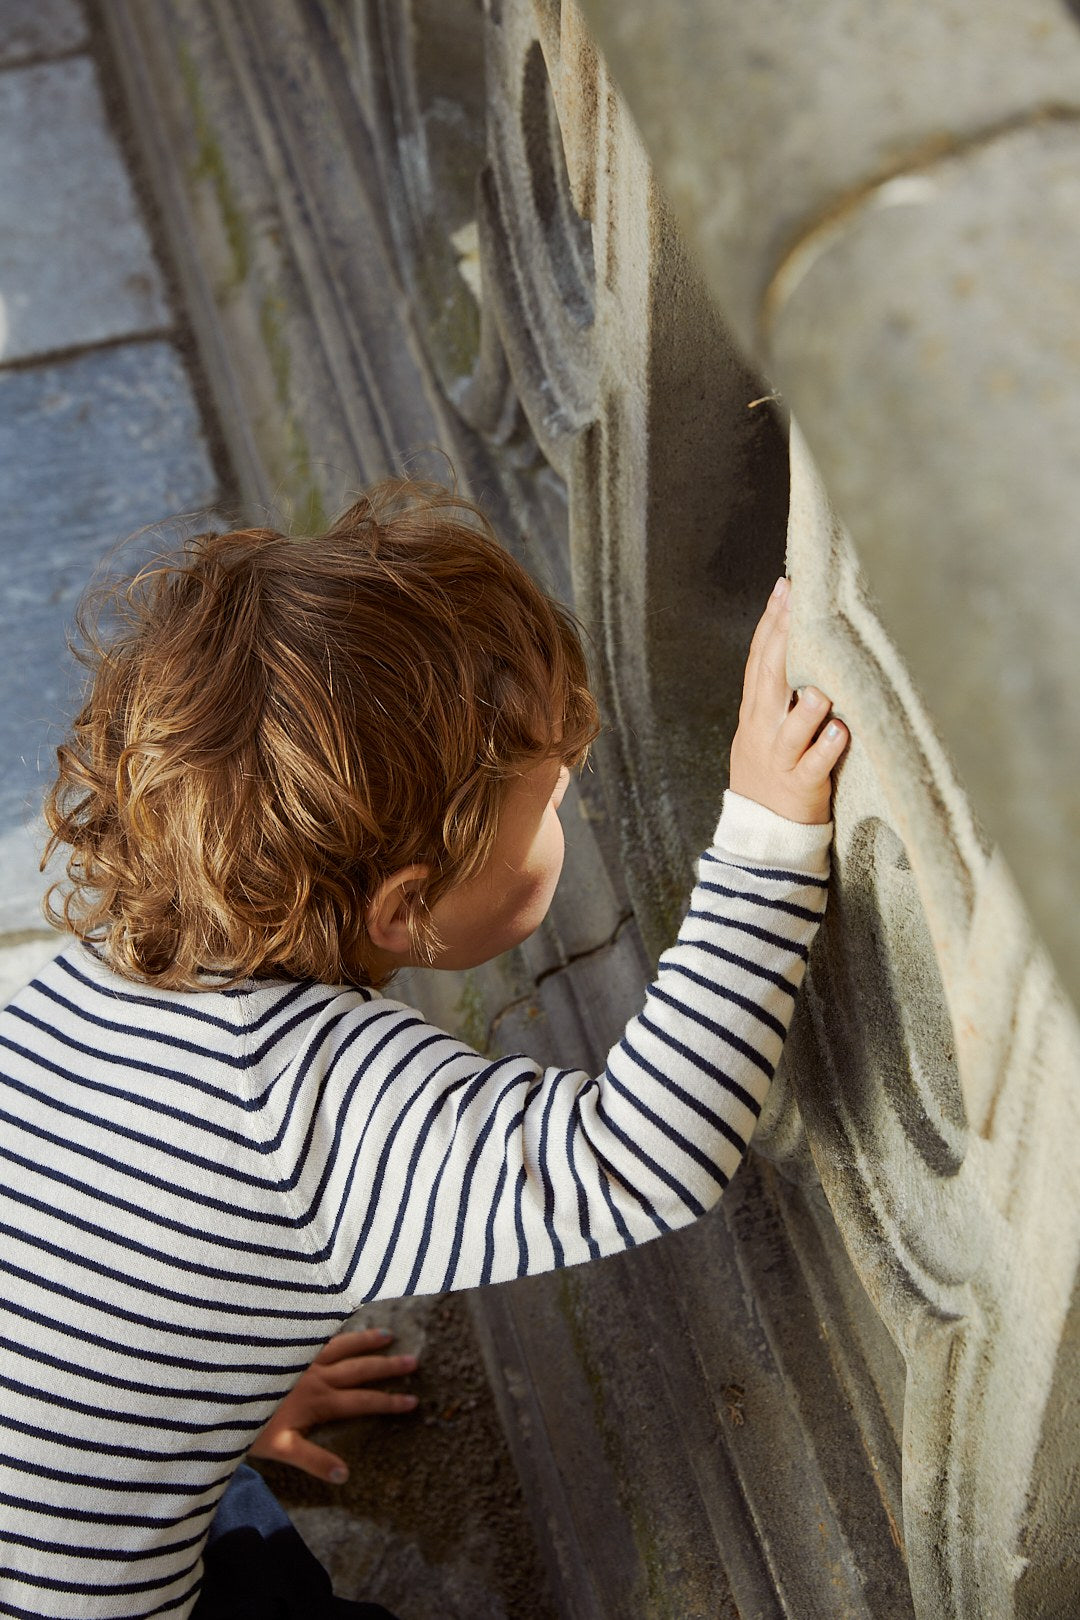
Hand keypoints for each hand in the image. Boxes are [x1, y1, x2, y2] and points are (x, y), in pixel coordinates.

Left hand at [249, 1329, 418, 1484]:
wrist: (216, 1391)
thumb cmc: (246, 1424)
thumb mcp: (279, 1450)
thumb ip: (312, 1459)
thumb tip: (345, 1473)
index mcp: (317, 1400)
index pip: (361, 1401)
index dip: (388, 1402)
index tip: (413, 1400)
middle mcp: (315, 1374)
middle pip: (359, 1368)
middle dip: (387, 1366)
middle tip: (414, 1361)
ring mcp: (302, 1358)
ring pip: (342, 1345)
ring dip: (366, 1341)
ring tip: (388, 1334)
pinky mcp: (287, 1349)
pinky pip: (318, 1336)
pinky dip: (335, 1330)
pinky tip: (339, 1324)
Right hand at [728, 578, 848, 824]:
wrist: (760, 832)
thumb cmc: (771, 772)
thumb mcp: (763, 728)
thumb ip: (777, 692)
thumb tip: (799, 644)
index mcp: (756, 712)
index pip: (759, 659)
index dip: (771, 623)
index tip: (785, 588)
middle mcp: (763, 730)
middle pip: (769, 680)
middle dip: (782, 642)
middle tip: (798, 607)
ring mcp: (779, 758)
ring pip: (791, 728)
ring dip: (806, 706)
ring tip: (821, 686)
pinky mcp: (799, 786)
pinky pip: (813, 766)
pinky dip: (825, 750)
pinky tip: (840, 733)